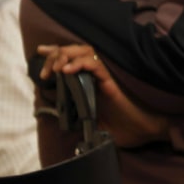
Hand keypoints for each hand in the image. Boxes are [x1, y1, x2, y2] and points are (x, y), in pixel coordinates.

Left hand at [37, 44, 166, 146]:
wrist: (143, 131)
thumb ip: (78, 120)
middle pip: (75, 51)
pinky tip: (69, 70)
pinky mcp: (111, 82)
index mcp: (89, 82)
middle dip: (55, 54)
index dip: (55, 53)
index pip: (71, 59)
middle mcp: (96, 76)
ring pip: (85, 52)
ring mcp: (104, 77)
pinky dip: (82, 63)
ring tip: (56, 69)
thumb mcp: (92, 125)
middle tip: (45, 68)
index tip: (40, 52)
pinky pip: (97, 65)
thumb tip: (60, 123)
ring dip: (67, 56)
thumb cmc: (123, 128)